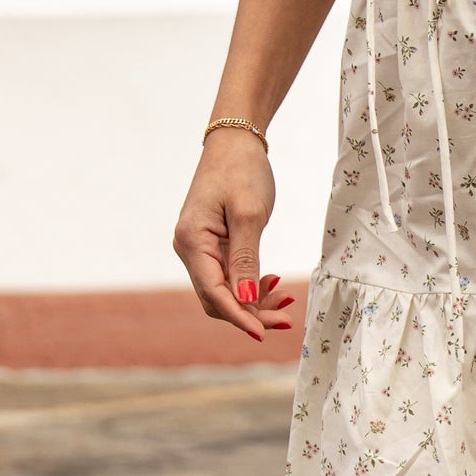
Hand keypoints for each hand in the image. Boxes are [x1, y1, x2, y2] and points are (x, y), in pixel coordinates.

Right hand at [174, 132, 296, 343]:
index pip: (213, 293)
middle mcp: (189, 248)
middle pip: (217, 298)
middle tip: (286, 318)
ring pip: (224, 290)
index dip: (239, 316)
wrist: (235, 142)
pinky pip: (229, 276)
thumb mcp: (249, 215)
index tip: (264, 332)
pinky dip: (251, 284)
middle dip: (250, 312)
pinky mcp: (212, 246)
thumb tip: (245, 298)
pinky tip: (274, 283)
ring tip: (285, 299)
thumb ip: (246, 259)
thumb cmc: (242, 171)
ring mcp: (199, 248)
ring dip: (253, 301)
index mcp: (192, 241)